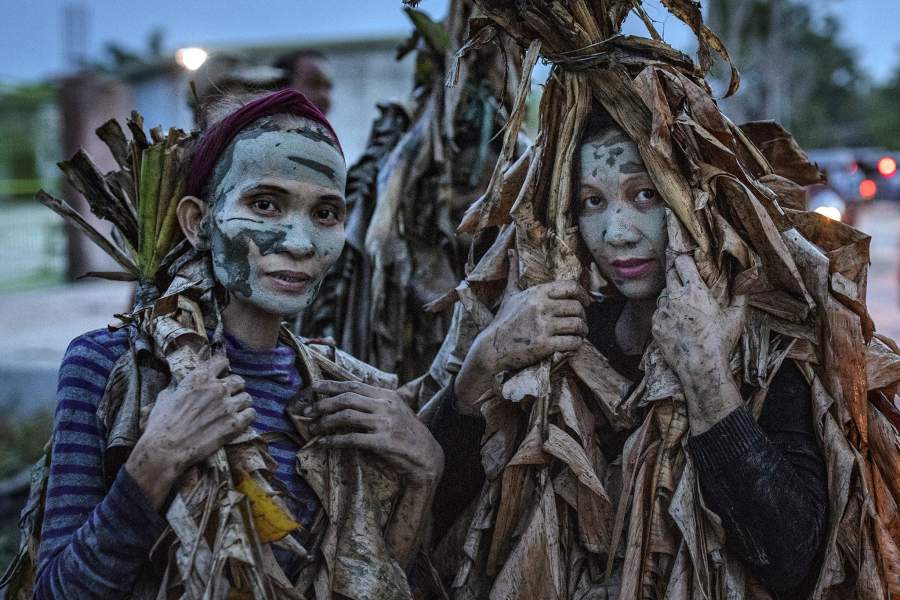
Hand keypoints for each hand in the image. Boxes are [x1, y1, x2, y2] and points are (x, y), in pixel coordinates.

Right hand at [126, 355, 254, 507]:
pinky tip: (240, 420)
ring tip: (235, 410)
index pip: (221, 362)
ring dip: (241, 403)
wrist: (165, 450)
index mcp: (199, 378)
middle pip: (238, 380)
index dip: (223, 367)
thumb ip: (179, 387)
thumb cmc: (161, 424)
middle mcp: (217, 388)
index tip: (222, 373)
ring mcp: (227, 406)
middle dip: (234, 387)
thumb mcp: (165, 397)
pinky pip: (251, 414)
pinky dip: (247, 417)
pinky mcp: (234, 424)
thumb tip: (179, 385)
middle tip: (229, 396)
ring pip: (247, 397)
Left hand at [304, 380, 443, 484]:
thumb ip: (376, 402)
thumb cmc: (407, 433)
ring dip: (325, 422)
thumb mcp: (395, 410)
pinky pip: (352, 439)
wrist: (427, 455)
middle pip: (346, 399)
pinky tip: (324, 443)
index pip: (354, 385)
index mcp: (387, 395)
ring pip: (346, 417)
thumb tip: (347, 397)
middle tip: (307, 411)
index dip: (331, 385)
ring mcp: (385, 423)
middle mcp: (385, 406)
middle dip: (323, 403)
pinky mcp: (383, 442)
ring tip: (312, 428)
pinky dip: (334, 441)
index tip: (313, 386)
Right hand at [455, 253, 589, 412]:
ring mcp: (543, 326)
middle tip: (581, 322)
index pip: (571, 286)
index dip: (583, 294)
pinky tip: (573, 344)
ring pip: (577, 324)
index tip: (586, 302)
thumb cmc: (503, 320)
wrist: (491, 348)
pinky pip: (572, 342)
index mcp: (536, 293)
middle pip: (577, 307)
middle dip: (583, 316)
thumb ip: (513, 272)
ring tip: (580, 333)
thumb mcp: (509, 294)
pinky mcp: (544, 345)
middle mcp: (541, 307)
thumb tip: (510, 251)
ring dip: (582, 330)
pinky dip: (577, 344)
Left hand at [652, 254, 745, 431]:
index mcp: (694, 291)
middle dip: (676, 274)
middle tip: (684, 280)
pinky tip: (677, 324)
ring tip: (684, 308)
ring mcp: (662, 312)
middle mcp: (675, 297)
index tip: (687, 262)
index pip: (681, 263)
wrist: (701, 367)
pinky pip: (658, 313)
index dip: (683, 260)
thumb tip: (747, 281)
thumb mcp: (735, 317)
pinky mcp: (655, 325)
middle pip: (669, 274)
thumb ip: (740, 296)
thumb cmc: (720, 341)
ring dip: (671, 296)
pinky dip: (665, 314)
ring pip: (663, 295)